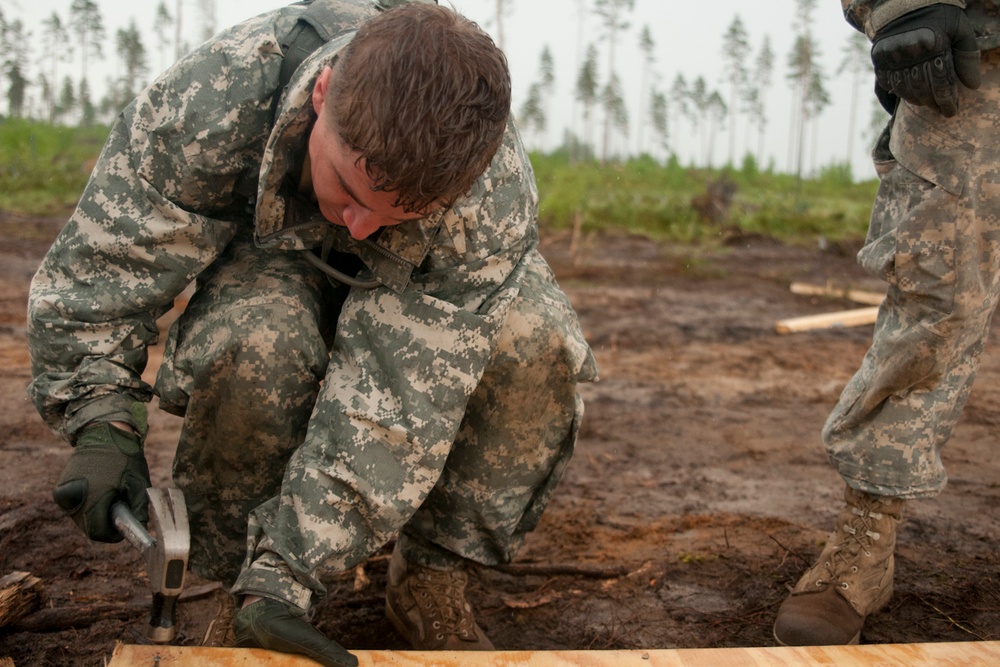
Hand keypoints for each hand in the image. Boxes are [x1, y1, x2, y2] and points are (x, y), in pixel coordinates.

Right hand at [52, 422, 150, 542]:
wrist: (105, 432)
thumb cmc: (125, 457)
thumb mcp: (138, 484)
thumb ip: (139, 509)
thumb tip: (139, 528)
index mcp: (92, 497)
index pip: (98, 532)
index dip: (112, 534)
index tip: (123, 526)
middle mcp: (73, 498)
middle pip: (88, 526)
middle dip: (104, 523)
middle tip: (118, 507)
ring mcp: (63, 494)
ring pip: (80, 518)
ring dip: (95, 514)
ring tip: (110, 495)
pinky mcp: (60, 489)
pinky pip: (75, 506)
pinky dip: (87, 505)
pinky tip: (99, 490)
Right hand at [871, 4, 980, 116]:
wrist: (907, 3)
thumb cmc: (940, 16)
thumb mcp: (961, 30)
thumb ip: (968, 57)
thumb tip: (972, 86)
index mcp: (934, 43)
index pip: (941, 81)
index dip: (947, 100)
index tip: (951, 111)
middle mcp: (910, 51)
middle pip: (922, 88)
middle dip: (933, 103)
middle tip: (941, 110)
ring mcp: (892, 55)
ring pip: (904, 88)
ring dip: (916, 100)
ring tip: (926, 104)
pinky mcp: (878, 57)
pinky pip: (886, 82)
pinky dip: (896, 92)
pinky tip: (907, 96)